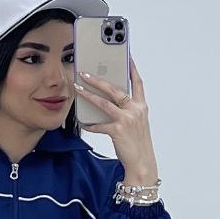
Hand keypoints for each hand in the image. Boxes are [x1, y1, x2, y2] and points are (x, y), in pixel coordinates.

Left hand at [73, 54, 156, 180]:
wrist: (142, 163)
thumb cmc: (137, 143)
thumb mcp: (136, 123)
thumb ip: (127, 110)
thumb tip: (108, 101)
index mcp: (141, 106)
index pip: (137, 82)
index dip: (132, 68)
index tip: (126, 55)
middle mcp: (135, 110)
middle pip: (115, 89)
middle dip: (99, 79)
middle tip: (85, 73)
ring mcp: (127, 120)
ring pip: (104, 103)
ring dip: (89, 95)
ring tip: (78, 88)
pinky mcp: (118, 130)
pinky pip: (99, 125)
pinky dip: (90, 124)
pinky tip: (83, 122)